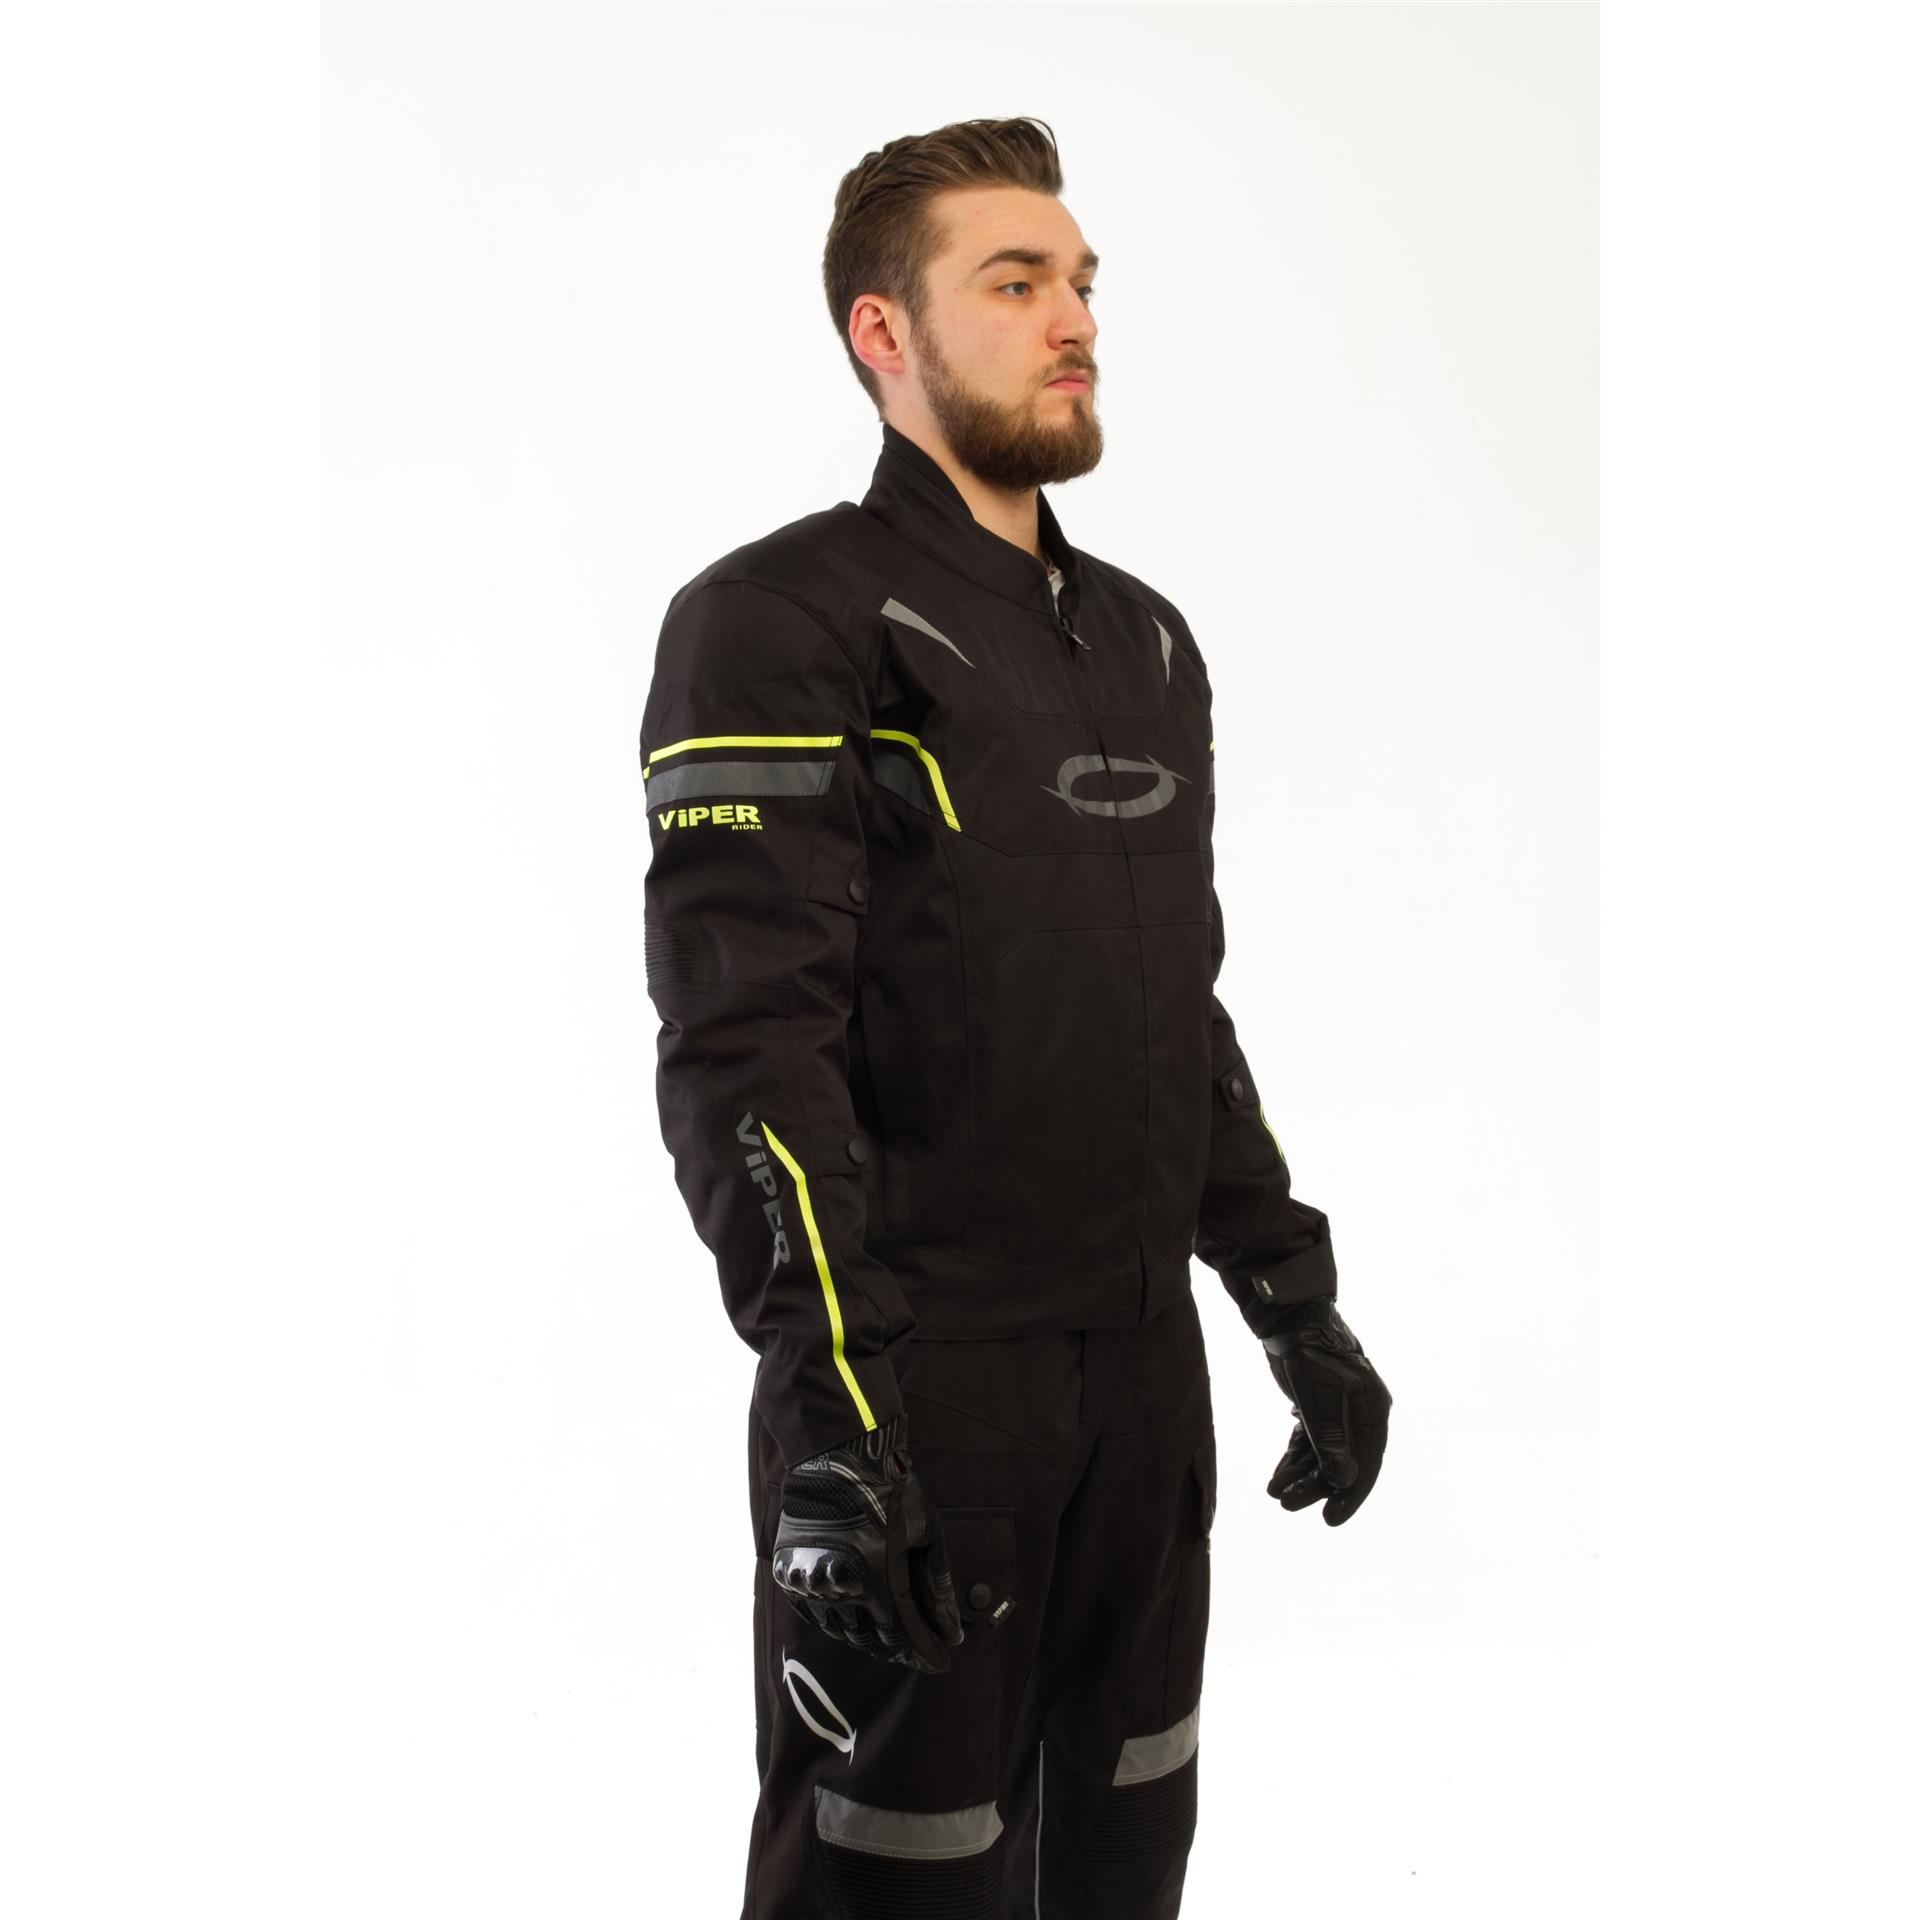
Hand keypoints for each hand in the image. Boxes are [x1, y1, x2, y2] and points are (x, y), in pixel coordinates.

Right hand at [770, 1411, 965, 1672]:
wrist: (837, 1453)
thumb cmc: (891, 1487)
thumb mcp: (927, 1532)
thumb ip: (938, 1587)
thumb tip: (953, 1632)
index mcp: (877, 1580)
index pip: (903, 1636)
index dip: (923, 1653)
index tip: (939, 1663)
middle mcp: (841, 1589)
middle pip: (870, 1639)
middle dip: (896, 1649)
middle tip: (914, 1649)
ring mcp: (811, 1582)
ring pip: (839, 1631)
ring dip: (865, 1637)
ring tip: (884, 1635)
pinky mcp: (790, 1572)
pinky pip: (812, 1614)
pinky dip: (833, 1621)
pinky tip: (849, 1617)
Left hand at [1261, 1299, 1391, 1525]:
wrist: (1288, 1319)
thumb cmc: (1310, 1353)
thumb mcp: (1319, 1398)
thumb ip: (1330, 1439)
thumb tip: (1344, 1480)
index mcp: (1373, 1410)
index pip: (1367, 1463)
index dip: (1350, 1494)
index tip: (1330, 1519)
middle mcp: (1360, 1414)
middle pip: (1342, 1463)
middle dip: (1315, 1486)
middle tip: (1288, 1505)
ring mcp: (1339, 1412)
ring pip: (1322, 1456)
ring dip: (1300, 1475)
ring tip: (1276, 1493)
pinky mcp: (1317, 1408)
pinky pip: (1308, 1444)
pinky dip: (1294, 1460)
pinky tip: (1277, 1477)